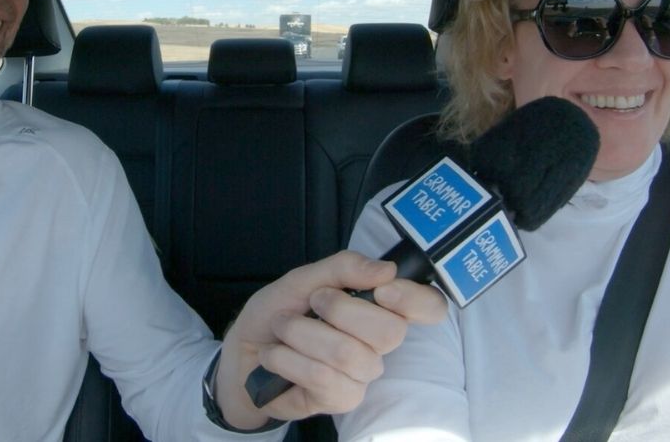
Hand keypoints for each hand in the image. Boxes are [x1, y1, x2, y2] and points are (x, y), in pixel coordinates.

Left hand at [214, 250, 447, 427]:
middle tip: (313, 303)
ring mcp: (362, 374)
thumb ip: (342, 268)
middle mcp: (378, 343)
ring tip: (283, 329)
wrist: (242, 354)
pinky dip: (288, 359)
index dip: (416, 299)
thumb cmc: (276, 315)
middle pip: (390, 332)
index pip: (428, 307)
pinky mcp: (341, 400)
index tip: (384, 289)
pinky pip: (324, 378)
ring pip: (349, 354)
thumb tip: (386, 269)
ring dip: (302, 333)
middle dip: (340, 309)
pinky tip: (276, 357)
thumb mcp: (301, 279)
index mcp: (377, 307)